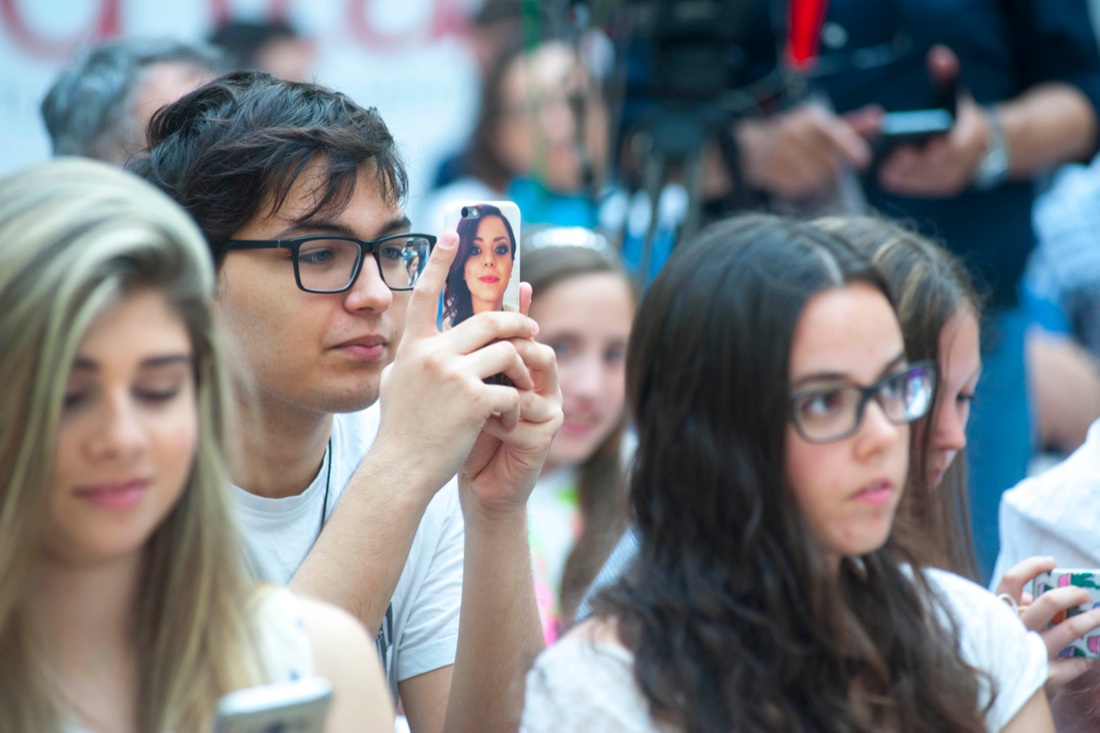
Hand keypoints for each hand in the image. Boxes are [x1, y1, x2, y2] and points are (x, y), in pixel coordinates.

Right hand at [374, 231, 539, 501]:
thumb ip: (409, 360)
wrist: (401, 470)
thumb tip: (417, 342)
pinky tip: (509, 418)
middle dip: (516, 323)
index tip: (452, 233)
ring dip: (522, 366)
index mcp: (413, 348)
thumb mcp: (395, 385)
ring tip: (525, 382)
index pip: (425, 294)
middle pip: (487, 320)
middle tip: (532, 327)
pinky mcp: (475, 399)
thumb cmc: (400, 433)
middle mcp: (432, 354)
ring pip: (507, 351)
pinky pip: (512, 388)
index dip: (439, 261)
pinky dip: (517, 403)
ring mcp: (453, 374)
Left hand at [461, 285, 563, 522]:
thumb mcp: (456, 392)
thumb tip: (434, 317)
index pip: (519, 329)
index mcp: (516, 368)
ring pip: (534, 369)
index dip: (519, 304)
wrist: (480, 486)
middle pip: (532, 341)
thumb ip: (455, 359)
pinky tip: (483, 424)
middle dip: (508, 336)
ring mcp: (547, 403)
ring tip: (475, 391)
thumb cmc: (464, 437)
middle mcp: (538, 380)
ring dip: (502, 378)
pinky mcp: (548, 429)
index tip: (515, 279)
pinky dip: (500, 414)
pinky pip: (526, 407)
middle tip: (481, 335)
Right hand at [735, 101, 875, 198]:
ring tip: (802, 166)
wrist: (749, 148)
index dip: (850, 147)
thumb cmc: (794, 136)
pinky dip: (800, 185)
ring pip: (816, 177)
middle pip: (829, 162)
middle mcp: (793, 133)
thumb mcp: (820, 126)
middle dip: (830, 165)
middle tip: (818, 160)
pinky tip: (790, 174)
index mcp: (808, 117)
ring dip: (815, 177)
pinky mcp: (772, 174)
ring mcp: (780, 154)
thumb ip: (851, 125)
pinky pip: (800, 188)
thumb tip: (880, 118)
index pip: (835, 133)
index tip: (863, 160)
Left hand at [877, 45, 992, 196]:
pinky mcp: (944, 186)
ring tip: (885, 168)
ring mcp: (957, 175)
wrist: (983, 144)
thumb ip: (947, 75)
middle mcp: (968, 158)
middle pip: (942, 164)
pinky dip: (907, 183)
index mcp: (973, 134)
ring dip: (909, 175)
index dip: (948, 147)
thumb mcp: (956, 92)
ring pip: (932, 178)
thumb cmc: (960, 115)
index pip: (962, 144)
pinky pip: (924, 188)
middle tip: (894, 159)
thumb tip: (938, 55)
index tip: (932, 146)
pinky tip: (886, 177)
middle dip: (919, 162)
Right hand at [995, 556, 1099, 695]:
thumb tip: (1036, 595)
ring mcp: (1029, 652)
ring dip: (1090, 620)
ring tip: (1099, 615)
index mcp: (998, 612)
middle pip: (1049, 602)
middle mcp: (1013, 630)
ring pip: (1068, 629)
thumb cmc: (999, 648)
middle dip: (1074, 593)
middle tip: (1086, 594)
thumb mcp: (999, 624)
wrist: (997, 692)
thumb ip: (1015, 608)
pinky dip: (1083, 659)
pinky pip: (1074, 663)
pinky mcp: (1044, 675)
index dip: (1033, 566)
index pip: (1012, 579)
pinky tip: (1085, 658)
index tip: (1052, 562)